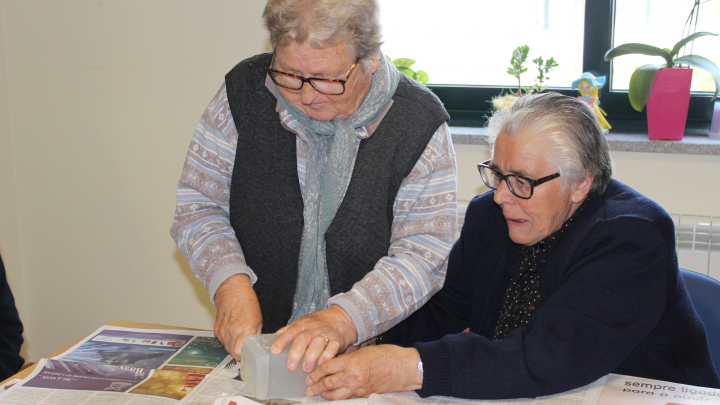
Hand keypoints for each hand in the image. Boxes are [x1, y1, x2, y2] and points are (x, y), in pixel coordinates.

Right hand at [213, 274, 262, 359]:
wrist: (232, 290)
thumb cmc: (247, 302)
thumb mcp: (258, 319)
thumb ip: (256, 335)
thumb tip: (256, 347)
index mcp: (244, 329)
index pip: (239, 353)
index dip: (245, 356)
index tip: (249, 354)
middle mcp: (231, 332)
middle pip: (233, 353)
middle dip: (240, 353)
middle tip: (246, 348)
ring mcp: (222, 332)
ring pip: (227, 348)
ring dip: (233, 347)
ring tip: (240, 339)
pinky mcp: (216, 330)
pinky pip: (223, 341)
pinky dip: (228, 341)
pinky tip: (233, 333)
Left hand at [270, 305, 357, 371]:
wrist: (342, 317)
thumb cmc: (319, 322)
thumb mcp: (304, 322)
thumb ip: (290, 330)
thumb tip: (273, 338)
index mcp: (302, 324)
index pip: (290, 331)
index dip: (281, 341)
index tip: (274, 351)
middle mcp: (313, 328)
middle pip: (303, 338)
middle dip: (296, 353)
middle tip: (291, 366)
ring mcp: (326, 333)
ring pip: (317, 343)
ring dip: (311, 356)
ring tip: (306, 369)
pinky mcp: (337, 339)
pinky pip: (333, 347)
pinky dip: (327, 355)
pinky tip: (322, 363)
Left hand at [305, 345, 422, 399]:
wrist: (403, 367)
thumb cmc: (386, 355)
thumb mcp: (364, 351)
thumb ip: (348, 357)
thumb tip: (334, 362)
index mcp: (351, 362)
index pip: (327, 368)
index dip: (315, 372)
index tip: (309, 375)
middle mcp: (353, 376)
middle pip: (328, 383)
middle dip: (315, 386)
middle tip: (307, 387)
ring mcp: (358, 387)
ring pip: (335, 394)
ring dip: (323, 394)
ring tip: (316, 394)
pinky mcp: (365, 394)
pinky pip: (347, 398)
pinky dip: (337, 398)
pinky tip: (332, 397)